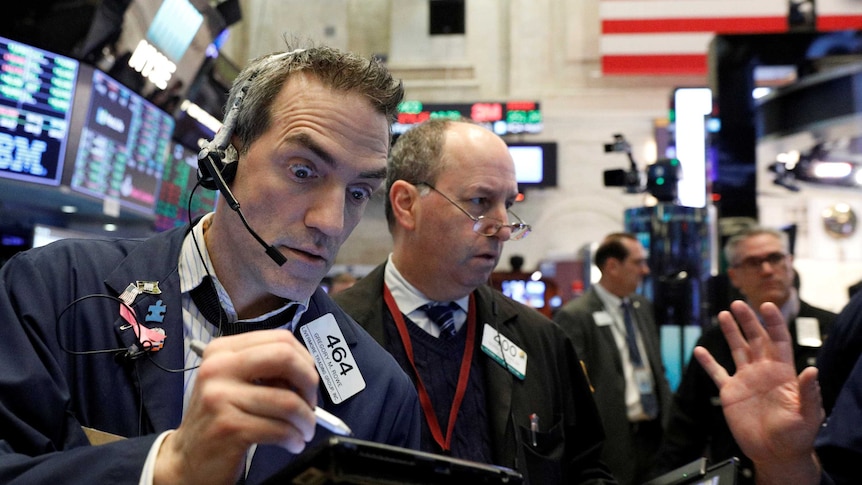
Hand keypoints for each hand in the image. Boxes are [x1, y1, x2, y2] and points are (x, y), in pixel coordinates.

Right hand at [155, 330, 318, 484]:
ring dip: (306, 420)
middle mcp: (218, 368)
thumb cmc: (217, 418)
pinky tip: (293, 443)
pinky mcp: (229, 427)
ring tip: (304, 431)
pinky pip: (280, 429)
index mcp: (222, 350)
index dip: (305, 361)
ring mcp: (221, 397)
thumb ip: (264, 368)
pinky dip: (295, 438)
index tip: (308, 382)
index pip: (280, 339)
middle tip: (311, 404)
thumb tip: (307, 373)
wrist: (186, 458)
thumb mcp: (233, 382)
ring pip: (288, 401)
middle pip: (285, 358)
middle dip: (309, 383)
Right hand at [693, 301, 822, 484]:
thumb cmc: (797, 436)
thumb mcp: (808, 414)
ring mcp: (746, 381)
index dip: (773, 323)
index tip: (766, 305)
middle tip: (738, 304)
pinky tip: (700, 350)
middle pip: (756, 339)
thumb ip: (809, 392)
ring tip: (723, 314)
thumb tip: (812, 370)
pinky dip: (708, 362)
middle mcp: (763, 371)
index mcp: (783, 373)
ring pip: (737, 350)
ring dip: (730, 332)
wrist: (775, 454)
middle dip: (748, 320)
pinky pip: (717, 373)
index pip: (779, 341)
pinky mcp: (731, 393)